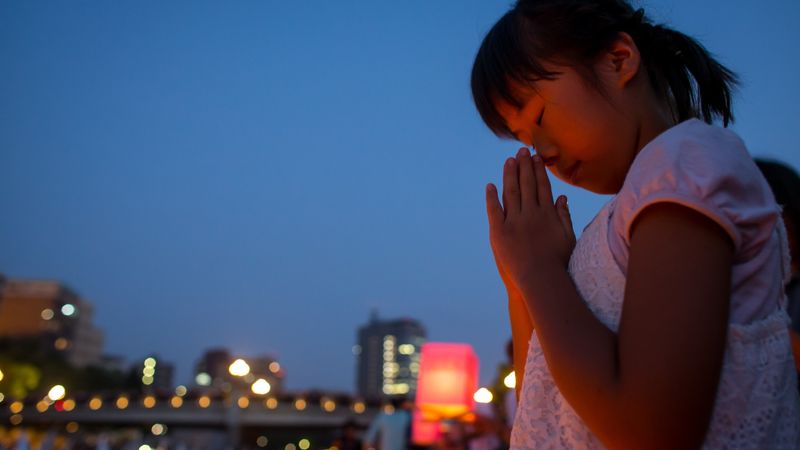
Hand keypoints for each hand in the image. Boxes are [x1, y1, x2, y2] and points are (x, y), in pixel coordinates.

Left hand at [485, 147, 575, 290]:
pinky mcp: (499, 232)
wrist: (542, 279)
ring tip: (509, 161)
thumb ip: (564, 215)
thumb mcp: (567, 237)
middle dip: (524, 166)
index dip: (539, 170)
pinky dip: (492, 197)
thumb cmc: (558, 261)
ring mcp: (514, 222)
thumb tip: (562, 196)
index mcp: (547, 214)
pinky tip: (490, 185)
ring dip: (509, 175)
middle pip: (526, 184)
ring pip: (510, 192)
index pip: (542, 186)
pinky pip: (494, 210)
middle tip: (522, 151)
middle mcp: (530, 214)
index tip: (536, 158)